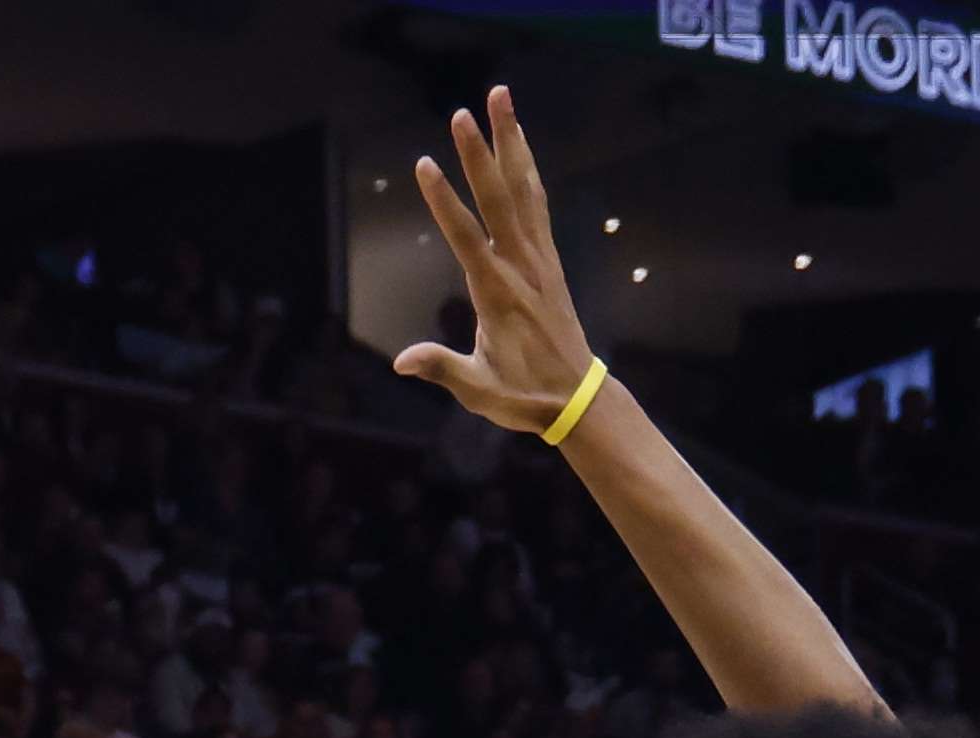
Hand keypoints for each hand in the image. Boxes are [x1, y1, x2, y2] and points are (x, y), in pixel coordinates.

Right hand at [390, 90, 602, 440]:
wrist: (576, 397)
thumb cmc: (523, 395)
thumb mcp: (479, 389)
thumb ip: (441, 369)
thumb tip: (402, 362)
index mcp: (496, 294)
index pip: (466, 238)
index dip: (444, 201)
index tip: (424, 164)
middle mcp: (520, 267)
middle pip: (498, 200)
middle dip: (479, 154)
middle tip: (463, 112)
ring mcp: (538, 258)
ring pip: (523, 189)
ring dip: (511, 142)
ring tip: (500, 98)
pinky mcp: (548, 258)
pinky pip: (537, 203)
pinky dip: (527, 169)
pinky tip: (519, 142)